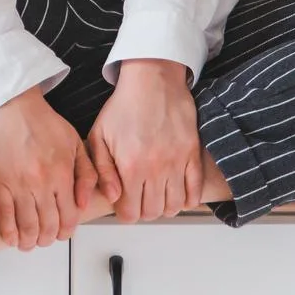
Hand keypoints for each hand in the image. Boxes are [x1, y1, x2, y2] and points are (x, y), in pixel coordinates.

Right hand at [0, 88, 97, 249]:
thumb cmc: (41, 120)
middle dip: (48, 239)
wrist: (10, 103)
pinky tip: (11, 237)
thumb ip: (86, 173)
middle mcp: (43, 182)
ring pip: (27, 225)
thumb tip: (85, 202)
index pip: (69, 216)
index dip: (67, 231)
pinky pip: (4, 216)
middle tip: (45, 240)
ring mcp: (19, 184)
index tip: (62, 234)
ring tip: (28, 243)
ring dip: (29, 240)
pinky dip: (8, 232)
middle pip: (49, 225)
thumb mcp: (75, 142)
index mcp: (63, 173)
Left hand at [88, 59, 203, 222]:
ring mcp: (177, 162)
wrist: (152, 81)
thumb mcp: (100, 136)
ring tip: (157, 194)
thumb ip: (103, 171)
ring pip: (174, 206)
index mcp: (130, 166)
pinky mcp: (193, 154)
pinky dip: (187, 199)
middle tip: (140, 199)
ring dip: (164, 206)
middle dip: (143, 210)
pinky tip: (177, 191)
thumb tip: (113, 197)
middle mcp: (155, 168)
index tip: (125, 204)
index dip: (125, 213)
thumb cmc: (124, 107)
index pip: (130, 212)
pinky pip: (195, 191)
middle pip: (153, 212)